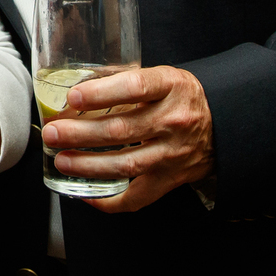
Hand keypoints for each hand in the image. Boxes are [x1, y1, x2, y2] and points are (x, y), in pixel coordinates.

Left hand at [45, 65, 213, 213]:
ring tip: (61, 161)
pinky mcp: (170, 180)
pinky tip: (84, 194)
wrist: (222, 125)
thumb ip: (124, 78)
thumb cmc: (180, 97)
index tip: (73, 96)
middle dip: (80, 133)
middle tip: (52, 133)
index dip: (101, 93)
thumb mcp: (162, 76)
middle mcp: (173, 121)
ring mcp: (172, 154)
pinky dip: (108, 200)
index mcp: (170, 87)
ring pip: (125, 165)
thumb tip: (76, 84)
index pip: (134, 87)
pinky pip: (137, 197)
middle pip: (121, 130)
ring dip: (88, 165)